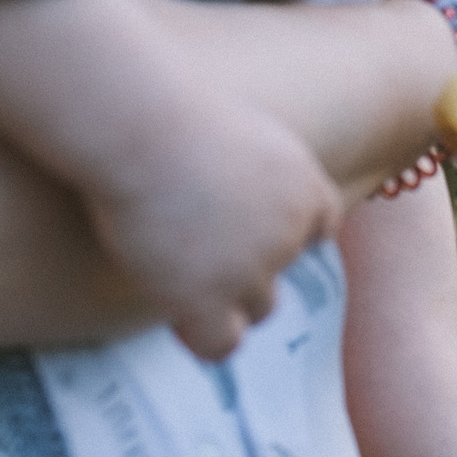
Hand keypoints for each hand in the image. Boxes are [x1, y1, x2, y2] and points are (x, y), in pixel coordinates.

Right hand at [89, 100, 343, 359]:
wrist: (138, 127)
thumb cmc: (170, 112)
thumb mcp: (237, 129)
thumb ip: (253, 171)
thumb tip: (233, 196)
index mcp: (306, 188)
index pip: (318, 226)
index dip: (281, 230)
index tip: (238, 222)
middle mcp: (289, 234)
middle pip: (281, 269)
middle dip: (246, 264)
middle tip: (192, 240)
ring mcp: (252, 270)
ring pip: (258, 308)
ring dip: (224, 297)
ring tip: (175, 267)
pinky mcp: (207, 298)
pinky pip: (222, 344)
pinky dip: (203, 335)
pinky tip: (175, 308)